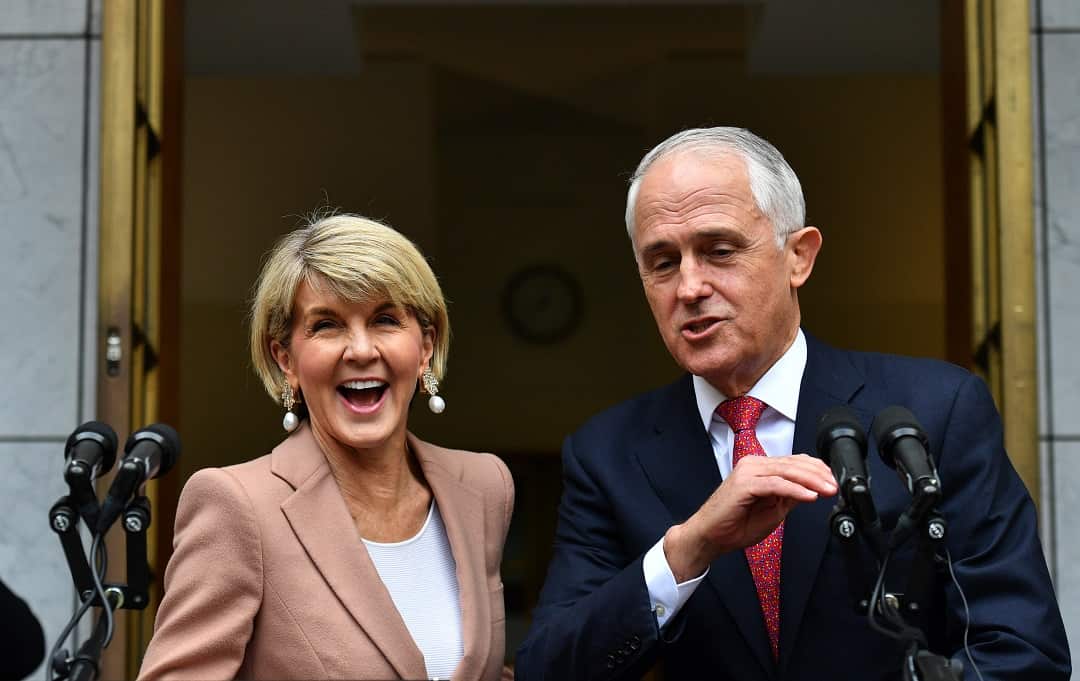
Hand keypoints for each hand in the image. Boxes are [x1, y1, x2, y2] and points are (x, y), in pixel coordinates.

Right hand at [664, 454, 836, 581]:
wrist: (710, 536)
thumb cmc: (735, 525)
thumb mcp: (773, 510)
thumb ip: (790, 497)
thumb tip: (811, 489)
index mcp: (760, 469)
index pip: (794, 463)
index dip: (817, 470)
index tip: (833, 482)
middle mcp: (753, 465)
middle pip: (793, 464)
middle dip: (819, 475)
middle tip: (836, 486)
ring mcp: (748, 472)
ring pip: (787, 471)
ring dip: (812, 481)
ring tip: (828, 490)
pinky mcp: (744, 484)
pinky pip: (776, 484)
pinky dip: (795, 490)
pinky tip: (810, 496)